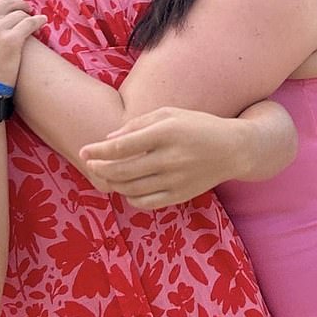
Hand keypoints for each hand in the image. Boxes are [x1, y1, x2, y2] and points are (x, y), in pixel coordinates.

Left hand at [79, 107, 247, 208]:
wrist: (233, 149)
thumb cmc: (196, 125)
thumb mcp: (168, 114)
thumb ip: (136, 125)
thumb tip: (108, 139)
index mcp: (166, 133)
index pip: (123, 146)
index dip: (98, 150)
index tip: (83, 150)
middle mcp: (170, 159)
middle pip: (123, 170)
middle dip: (100, 168)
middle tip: (88, 163)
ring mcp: (176, 180)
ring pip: (132, 189)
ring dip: (112, 183)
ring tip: (103, 174)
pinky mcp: (181, 195)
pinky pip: (147, 202)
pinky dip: (130, 197)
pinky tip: (124, 187)